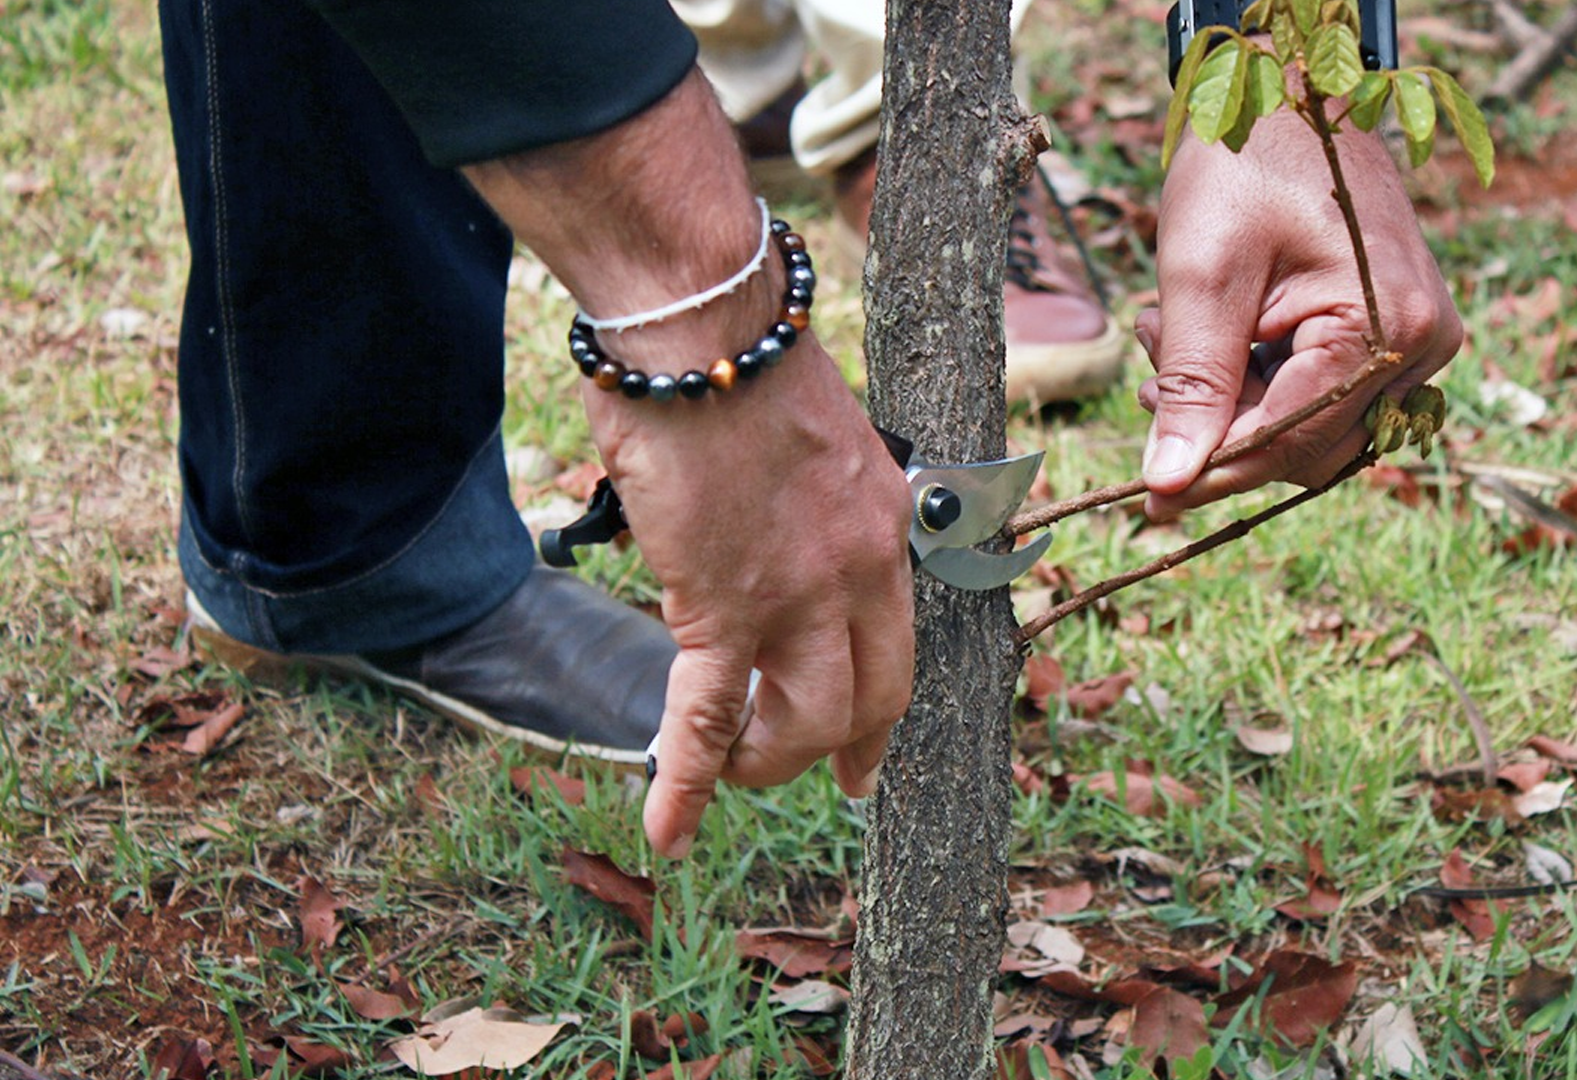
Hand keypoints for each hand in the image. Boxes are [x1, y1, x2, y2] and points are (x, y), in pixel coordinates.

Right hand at [462, 71, 912, 858]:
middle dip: (842, 748)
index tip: (868, 746)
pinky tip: (667, 828)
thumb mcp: (815, 433)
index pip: (899, 639)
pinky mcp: (725, 603)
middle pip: (871, 695)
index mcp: (884, 523)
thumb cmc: (736, 357)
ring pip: (805, 719)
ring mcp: (799, 592)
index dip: (882, 705)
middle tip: (820, 777)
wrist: (703, 326)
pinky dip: (688, 779)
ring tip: (731, 771)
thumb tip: (776, 514)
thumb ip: (814, 492)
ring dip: (769, 762)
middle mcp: (861, 568)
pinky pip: (709, 714)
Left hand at [1135, 109, 1461, 519]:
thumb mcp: (1203, 274)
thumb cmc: (1245, 164)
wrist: (1287, 94)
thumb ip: (1193, 384)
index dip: (1217, 469)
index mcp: (1388, 326)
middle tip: (1149, 381)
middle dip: (1221, 427)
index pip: (1294, 439)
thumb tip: (1172, 484)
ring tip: (1166, 336)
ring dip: (1231, 404)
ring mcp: (1415, 341)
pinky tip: (1205, 335)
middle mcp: (1421, 345)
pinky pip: (1319, 395)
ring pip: (1310, 428)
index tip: (1149, 497)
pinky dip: (1254, 383)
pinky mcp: (1391, 335)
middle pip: (1308, 445)